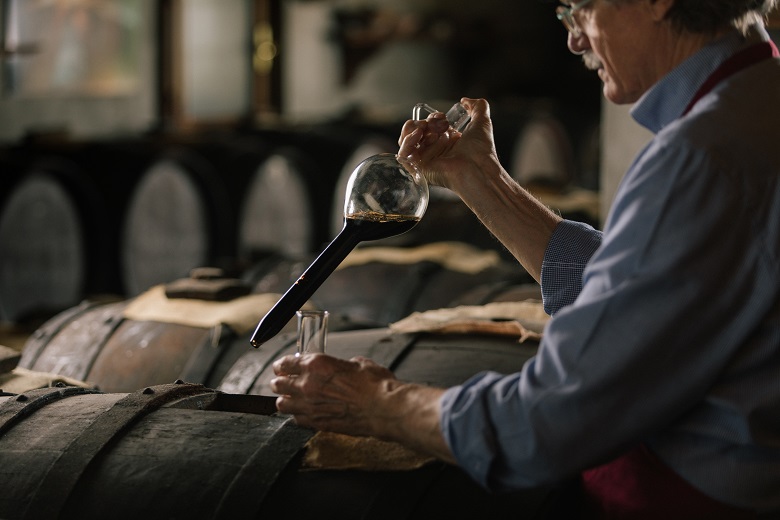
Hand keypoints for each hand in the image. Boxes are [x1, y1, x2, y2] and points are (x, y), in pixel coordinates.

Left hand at [271, 353, 397, 436]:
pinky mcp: (317, 423)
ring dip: (285, 400)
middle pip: (279, 384)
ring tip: (291, 399)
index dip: (282, 365)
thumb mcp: (359, 364)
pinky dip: (298, 415)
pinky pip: (297, 420)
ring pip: (282, 404)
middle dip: (280, 382)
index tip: (282, 367)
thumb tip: (344, 367)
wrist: (384, 409)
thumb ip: (343, 365)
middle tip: (282, 382)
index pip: (286, 363)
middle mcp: (308, 385)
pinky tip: (305, 413)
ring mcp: (310, 406)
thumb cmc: (376, 385)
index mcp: (317, 365)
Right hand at [397, 98, 497, 191]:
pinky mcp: (418, 169)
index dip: (432, 118)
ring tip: (426, 129)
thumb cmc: (480, 150)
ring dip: (414, 129)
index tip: (442, 116)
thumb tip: (466, 101)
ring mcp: (425, 160)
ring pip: (407, 141)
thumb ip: (478, 107)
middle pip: (416, 132)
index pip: (429, 126)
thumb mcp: (482, 122)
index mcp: (446, 142)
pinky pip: (404, 153)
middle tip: (436, 125)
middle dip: (423, 123)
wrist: (477, 167)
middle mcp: (435, 151)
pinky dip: (408, 140)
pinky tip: (418, 135)